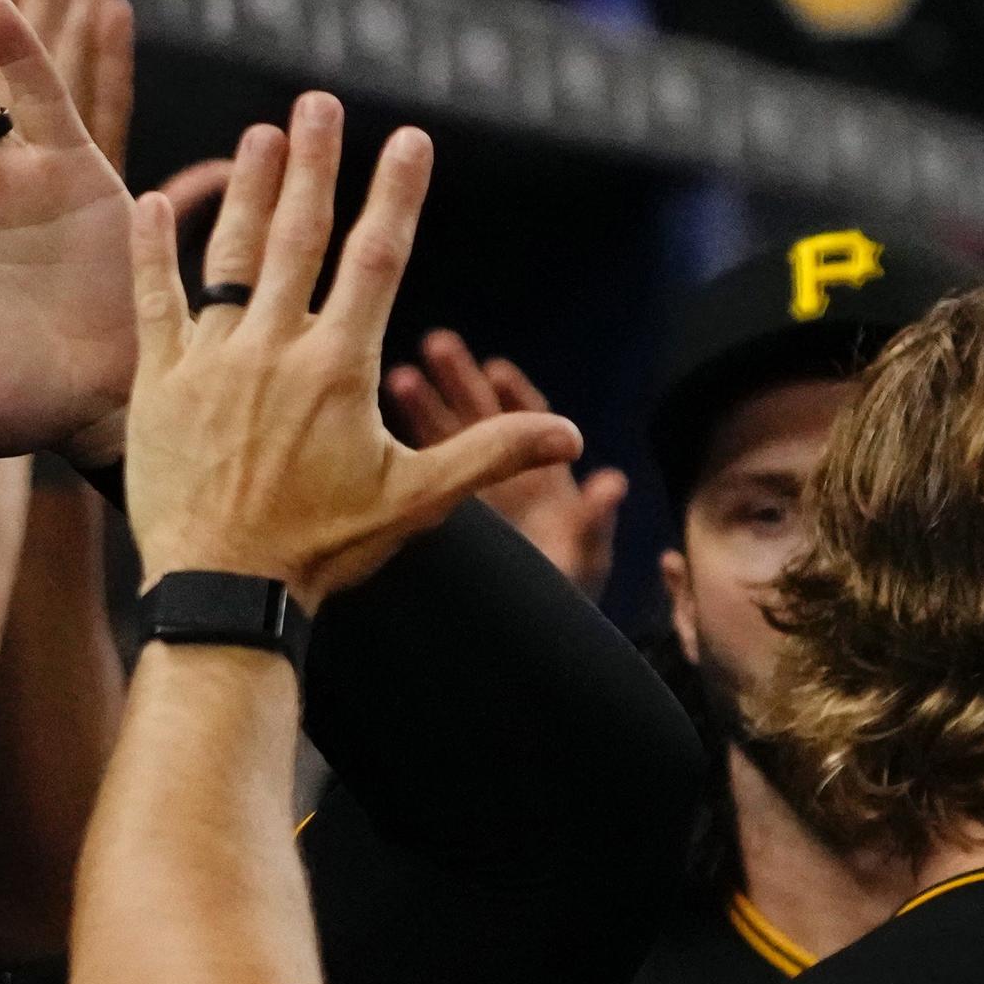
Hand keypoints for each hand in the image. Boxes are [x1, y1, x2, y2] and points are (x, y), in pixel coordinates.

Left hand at [122, 95, 576, 610]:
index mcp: (339, 368)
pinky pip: (155, 302)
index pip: (378, 259)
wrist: (223, 591)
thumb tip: (569, 437)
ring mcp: (212, 361)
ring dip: (246, 190)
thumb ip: (489, 456)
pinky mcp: (160, 383)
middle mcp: (274, 349)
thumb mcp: (412, 501)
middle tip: (319, 105)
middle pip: (301, 236)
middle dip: (314, 164)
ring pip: (231, 256)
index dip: (396, 194)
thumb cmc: (320, 549)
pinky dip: (155, 252)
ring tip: (260, 137)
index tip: (409, 141)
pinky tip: (154, 202)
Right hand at [387, 329, 624, 599]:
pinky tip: (371, 427)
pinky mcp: (433, 518)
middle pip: (480, 420)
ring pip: (443, 442)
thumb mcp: (579, 560)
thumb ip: (593, 520)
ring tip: (394, 376)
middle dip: (459, 381)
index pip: (527, 425)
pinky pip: (415, 476)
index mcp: (540, 482)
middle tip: (435, 343)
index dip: (513, 396)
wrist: (519, 641)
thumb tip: (613, 481)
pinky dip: (397, 453)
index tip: (494, 370)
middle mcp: (501, 481)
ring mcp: (465, 497)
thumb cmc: (557, 597)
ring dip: (421, 408)